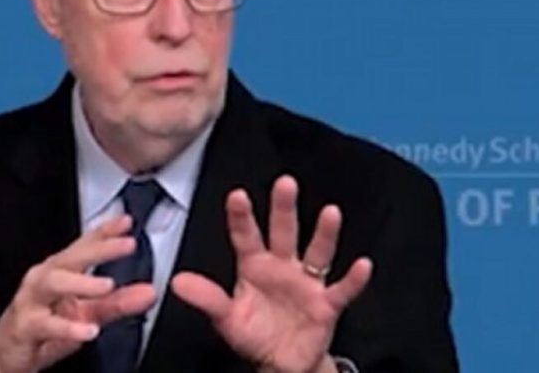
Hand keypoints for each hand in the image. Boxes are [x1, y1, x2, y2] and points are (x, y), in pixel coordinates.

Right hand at [0, 215, 155, 372]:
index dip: (105, 231)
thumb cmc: (45, 327)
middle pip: (71, 256)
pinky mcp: (25, 327)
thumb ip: (118, 303)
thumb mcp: (87, 314)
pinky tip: (89, 330)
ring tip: (107, 285)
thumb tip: (148, 292)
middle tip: (126, 245)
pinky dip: (68, 327)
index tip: (127, 221)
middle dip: (99, 248)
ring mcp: (31, 301)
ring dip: (81, 283)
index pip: (84, 244)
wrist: (8, 356)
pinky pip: (46, 324)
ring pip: (53, 282)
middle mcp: (45, 279)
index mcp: (61, 270)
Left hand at [171, 175, 371, 372]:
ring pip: (316, 253)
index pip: (246, 236)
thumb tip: (176, 282)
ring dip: (324, 234)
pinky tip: (362, 264)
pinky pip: (342, 289)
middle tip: (285, 183)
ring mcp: (306, 283)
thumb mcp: (226, 318)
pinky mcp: (326, 304)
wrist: (282, 362)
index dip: (242, 217)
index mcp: (254, 266)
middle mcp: (281, 266)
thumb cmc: (254, 334)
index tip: (237, 195)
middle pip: (284, 232)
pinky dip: (353, 278)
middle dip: (284, 209)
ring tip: (331, 212)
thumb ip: (206, 298)